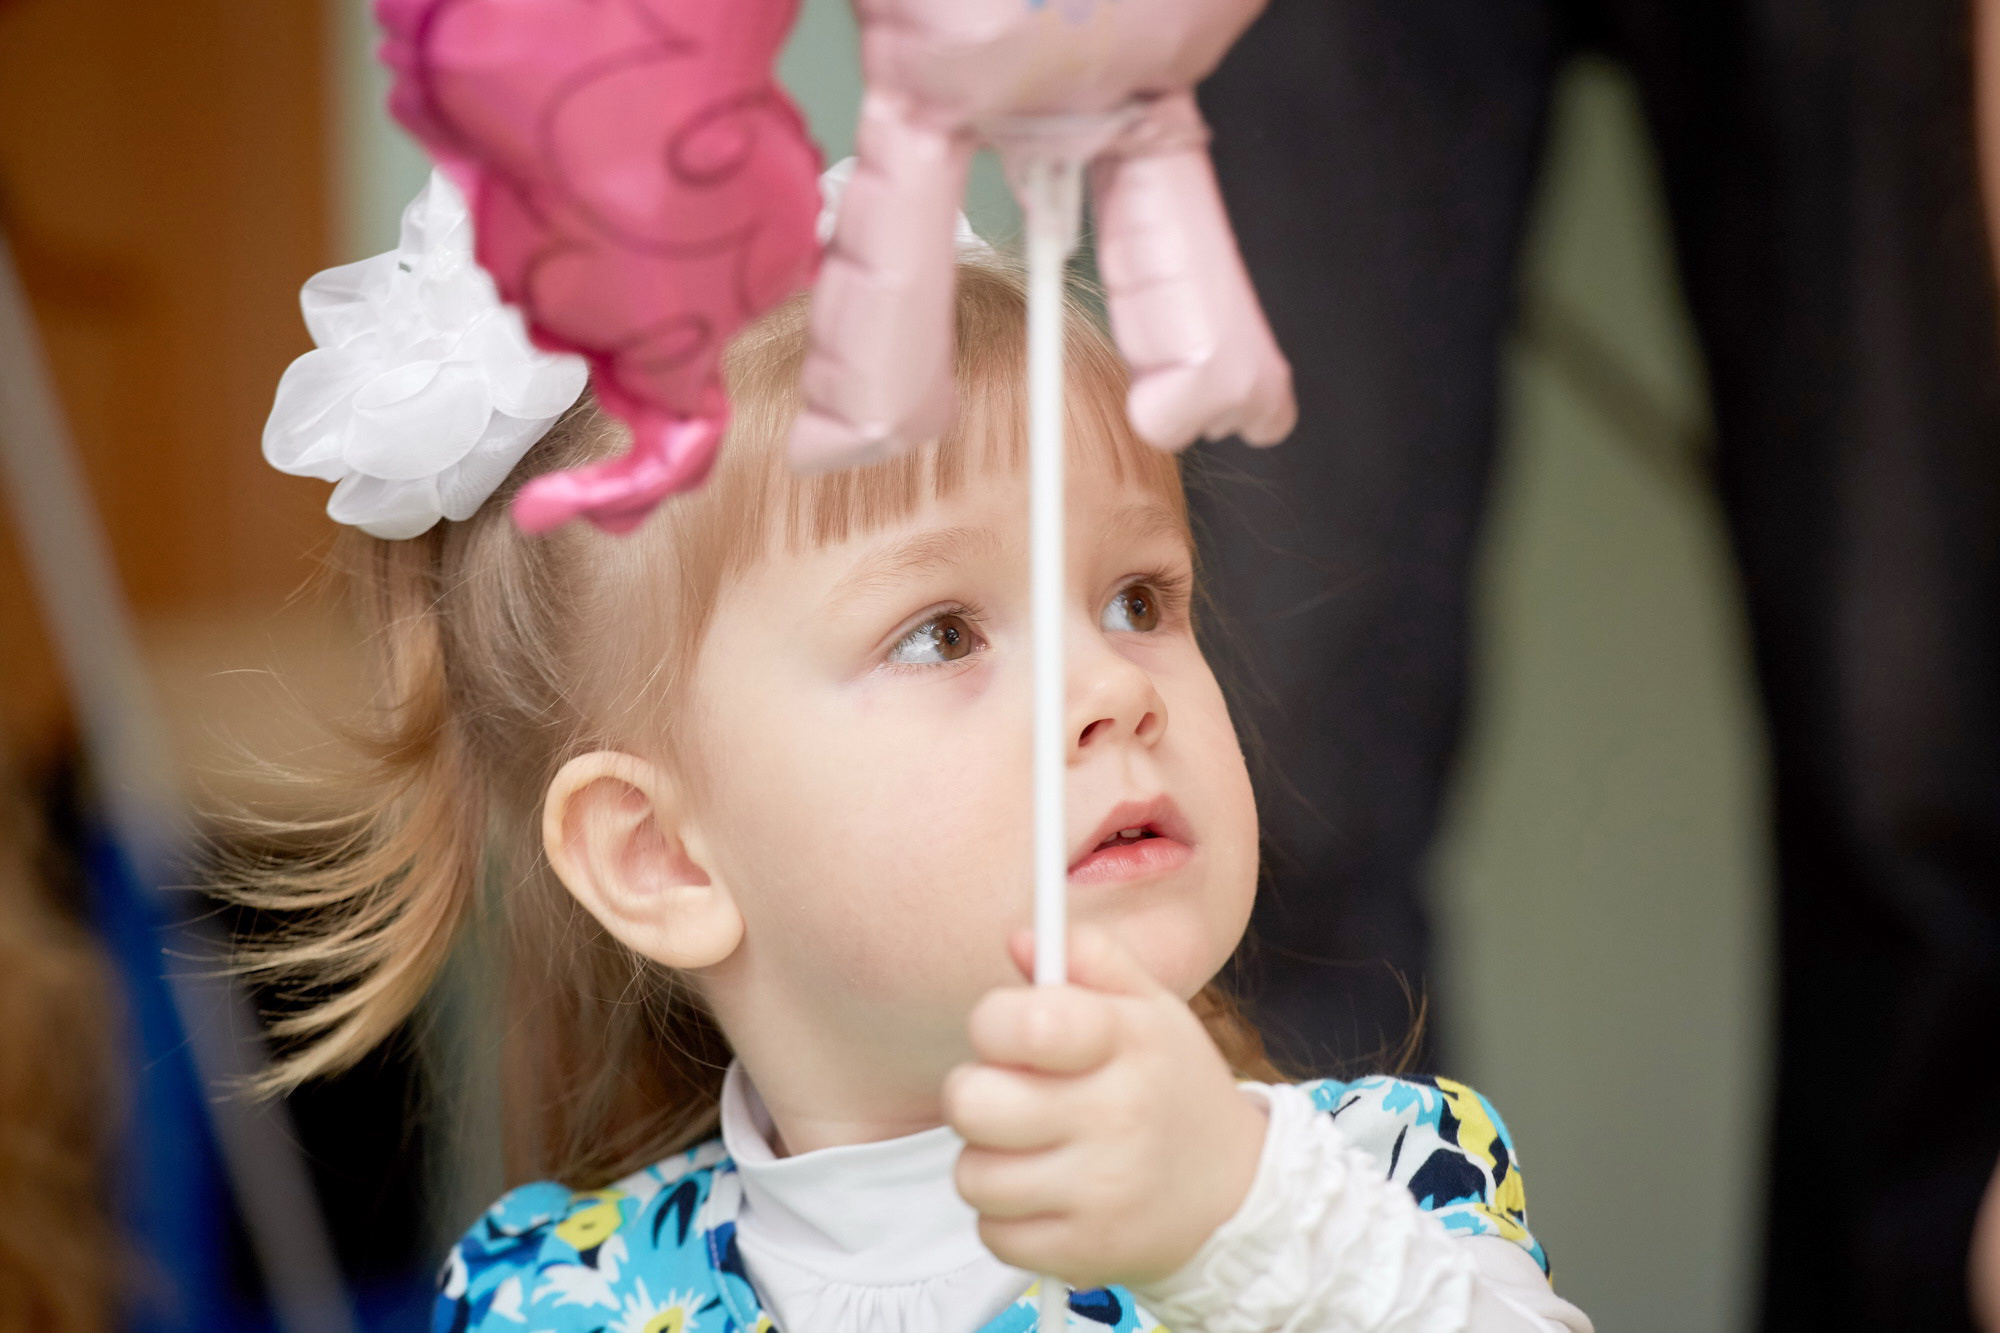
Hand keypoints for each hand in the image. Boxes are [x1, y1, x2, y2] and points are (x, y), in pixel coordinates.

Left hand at [941, 927, 1268, 1287]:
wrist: (1236, 1196)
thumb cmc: (1171, 1090)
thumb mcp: (1150, 1008)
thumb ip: (1089, 958)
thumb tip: (1021, 939)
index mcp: (1127, 1041)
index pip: (1021, 1022)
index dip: (992, 1023)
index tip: (1007, 1032)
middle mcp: (1117, 1115)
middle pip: (972, 1102)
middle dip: (976, 1095)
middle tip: (1010, 1097)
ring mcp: (1102, 1191)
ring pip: (972, 1175)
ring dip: (989, 1162)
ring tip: (1032, 1151)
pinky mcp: (1085, 1252)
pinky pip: (992, 1233)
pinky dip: (1007, 1218)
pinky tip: (1046, 1197)